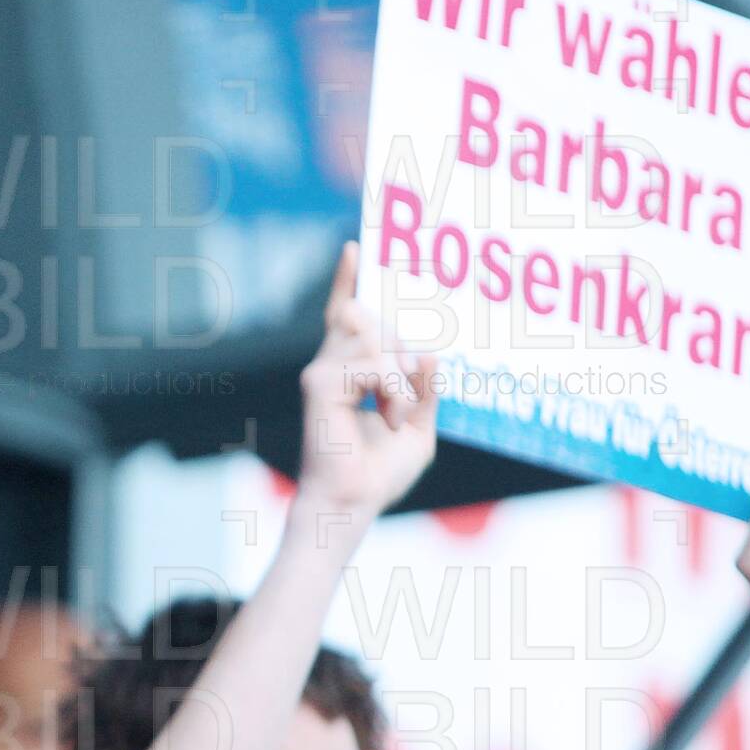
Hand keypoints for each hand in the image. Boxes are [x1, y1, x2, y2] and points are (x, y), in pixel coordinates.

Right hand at [294, 241, 437, 525]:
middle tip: (400, 401)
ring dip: (400, 378)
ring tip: (395, 414)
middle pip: (366, 319)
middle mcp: (330, 364)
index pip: (347, 315)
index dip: (349, 282)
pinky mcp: (320, 383)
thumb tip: (429, 353)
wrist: (352, 501)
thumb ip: (427, 388)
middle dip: (398, 350)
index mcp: (350, 370)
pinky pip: (374, 363)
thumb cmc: (378, 473)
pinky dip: (392, 389)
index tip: (357, 248)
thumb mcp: (420, 425)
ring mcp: (321, 371)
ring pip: (376, 338)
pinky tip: (387, 415)